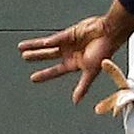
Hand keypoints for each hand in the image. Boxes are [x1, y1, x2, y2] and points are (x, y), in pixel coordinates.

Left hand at [19, 7, 133, 104]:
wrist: (110, 32)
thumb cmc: (105, 50)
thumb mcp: (91, 71)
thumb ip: (83, 86)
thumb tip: (76, 101)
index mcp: (75, 63)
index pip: (56, 70)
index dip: (45, 74)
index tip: (33, 78)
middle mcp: (71, 53)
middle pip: (49, 56)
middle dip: (37, 57)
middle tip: (25, 57)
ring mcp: (69, 42)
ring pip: (48, 45)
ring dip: (36, 46)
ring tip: (22, 47)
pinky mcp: (69, 32)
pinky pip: (56, 37)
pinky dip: (49, 41)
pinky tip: (42, 43)